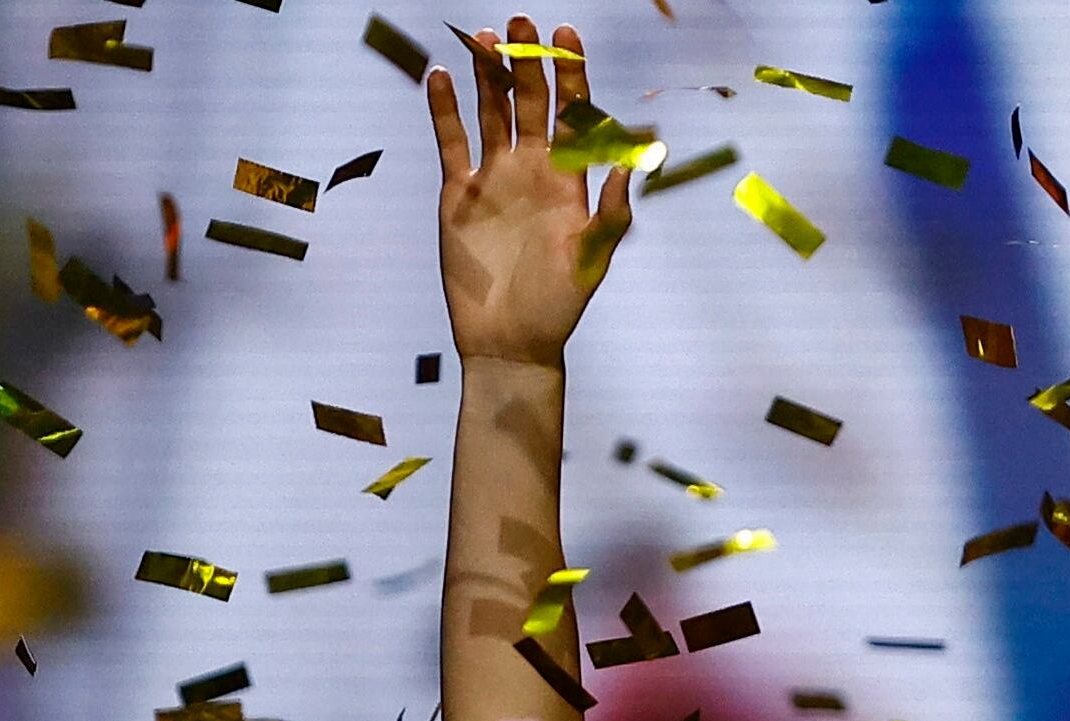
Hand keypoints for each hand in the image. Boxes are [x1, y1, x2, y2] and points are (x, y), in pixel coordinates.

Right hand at [427, 18, 633, 365]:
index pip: (572, 114)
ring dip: (487, 75)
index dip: (571, 74)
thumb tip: (629, 164)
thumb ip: (610, 212)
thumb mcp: (592, 259)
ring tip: (484, 38)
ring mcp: (493, 177)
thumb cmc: (559, 304)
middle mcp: (531, 169)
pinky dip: (444, 110)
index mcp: (568, 178)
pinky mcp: (458, 193)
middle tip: (523, 21)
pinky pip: (451, 142)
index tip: (568, 34)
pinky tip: (439, 76)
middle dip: (527, 62)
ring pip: (489, 113)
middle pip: (528, 102)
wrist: (511, 340)